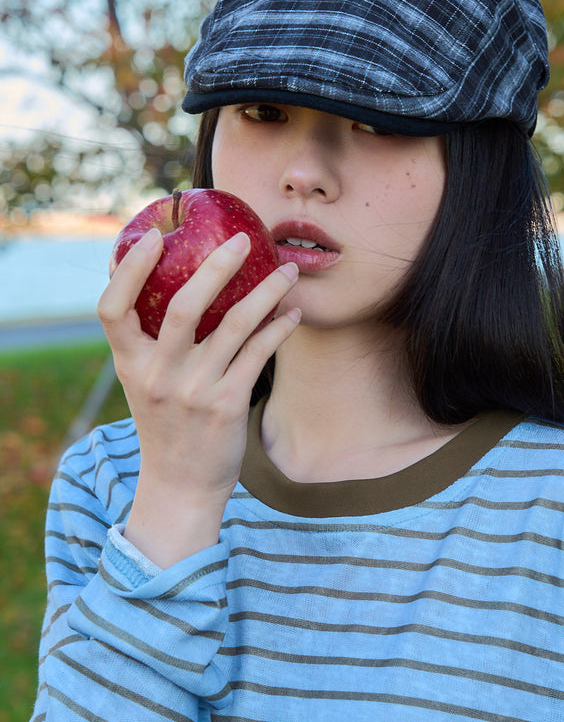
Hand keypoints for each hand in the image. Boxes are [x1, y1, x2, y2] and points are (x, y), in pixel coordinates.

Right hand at [97, 227, 299, 565]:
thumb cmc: (164, 420)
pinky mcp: (228, 405)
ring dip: (267, 291)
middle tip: (244, 238)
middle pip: (183, 306)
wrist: (180, 485)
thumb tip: (160, 277)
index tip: (155, 236)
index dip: (129, 269)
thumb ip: (147, 339)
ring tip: (288, 270)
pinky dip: (279, 328)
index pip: (111, 308)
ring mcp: (194, 390)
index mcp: (129, 363)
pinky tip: (293, 314)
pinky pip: (259, 353)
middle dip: (217, 266)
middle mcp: (158, 374)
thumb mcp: (142, 380)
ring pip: (236, 324)